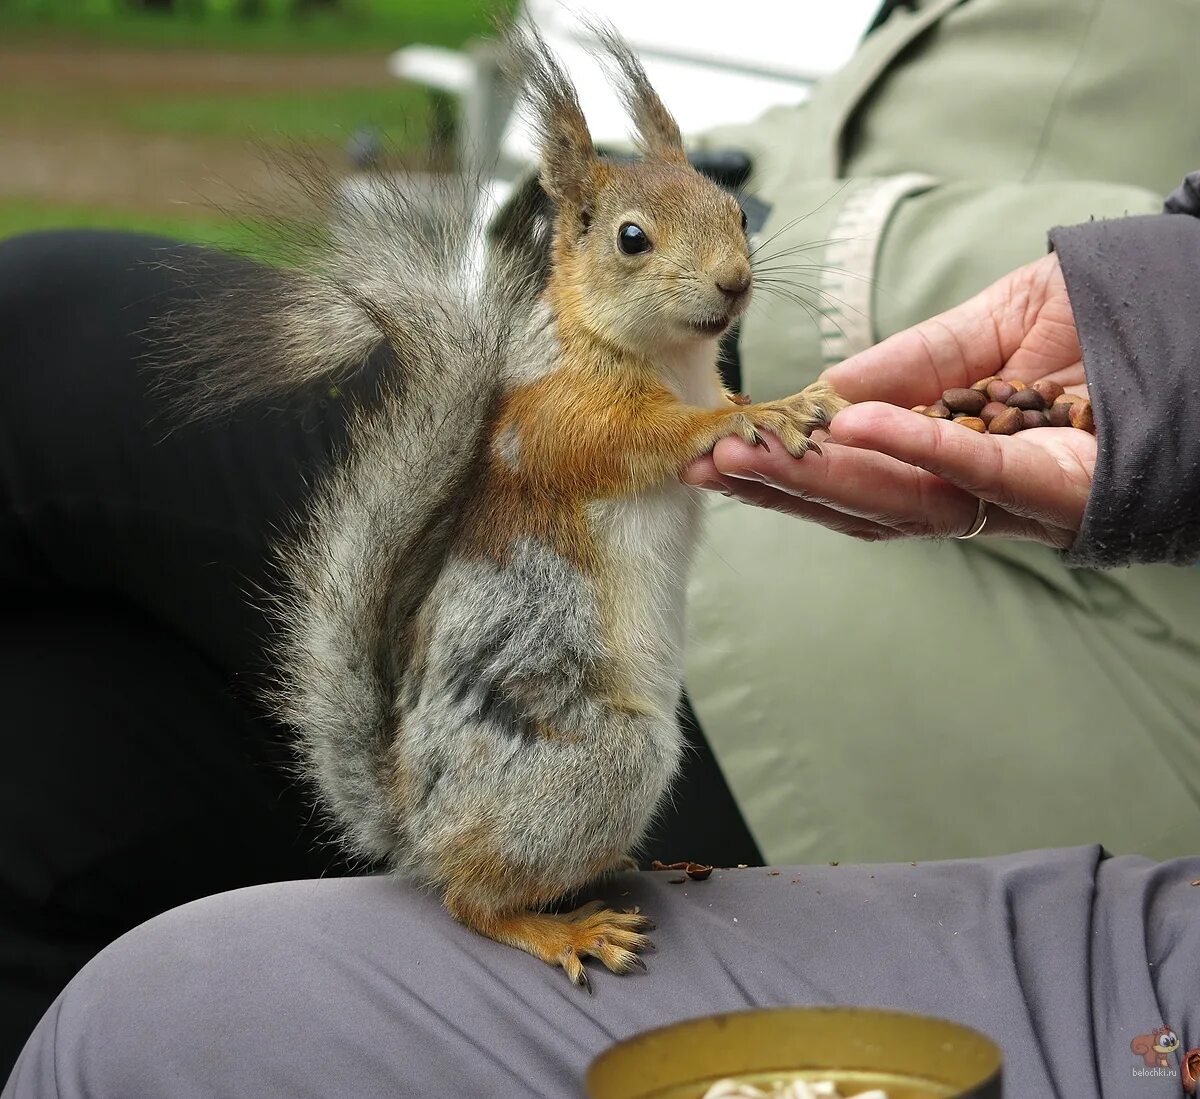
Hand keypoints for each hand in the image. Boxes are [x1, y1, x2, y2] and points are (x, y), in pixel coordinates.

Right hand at [683, 252, 1095, 546]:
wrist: (1185, 313)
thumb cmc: (1093, 325)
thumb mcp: (976, 333)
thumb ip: (903, 368)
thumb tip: (823, 393)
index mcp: (950, 456)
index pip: (856, 475)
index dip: (785, 468)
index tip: (719, 451)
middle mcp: (973, 490)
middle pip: (863, 503)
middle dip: (780, 487)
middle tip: (705, 467)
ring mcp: (1011, 498)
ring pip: (901, 502)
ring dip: (821, 483)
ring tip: (746, 458)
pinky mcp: (1054, 488)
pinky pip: (973, 475)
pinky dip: (910, 451)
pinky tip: (850, 431)